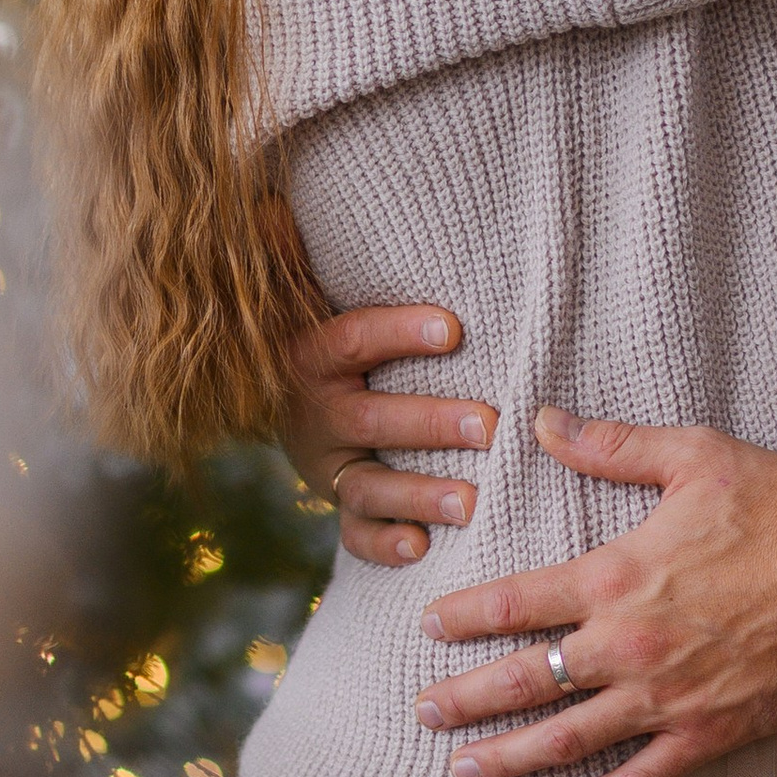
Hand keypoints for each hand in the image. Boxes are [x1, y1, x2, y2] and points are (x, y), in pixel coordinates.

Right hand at [282, 302, 494, 569]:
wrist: (286, 393)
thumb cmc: (349, 340)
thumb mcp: (340, 311)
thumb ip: (356, 282)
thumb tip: (359, 229)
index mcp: (314, 356)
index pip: (354, 338)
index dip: (399, 333)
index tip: (454, 328)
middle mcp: (316, 413)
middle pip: (370, 419)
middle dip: (432, 424)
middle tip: (490, 425)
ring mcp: (324, 465)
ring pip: (366, 485)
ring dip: (418, 494)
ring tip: (471, 501)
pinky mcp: (333, 503)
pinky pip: (352, 533)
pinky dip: (384, 544)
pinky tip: (421, 547)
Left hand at [414, 408, 776, 776]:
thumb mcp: (694, 455)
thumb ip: (612, 445)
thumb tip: (543, 421)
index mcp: (618, 575)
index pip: (517, 601)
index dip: (464, 616)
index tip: (429, 627)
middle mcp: (629, 645)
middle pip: (524, 680)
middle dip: (466, 700)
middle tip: (423, 714)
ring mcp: (666, 699)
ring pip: (567, 740)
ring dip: (507, 758)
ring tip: (462, 772)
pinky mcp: (709, 735)